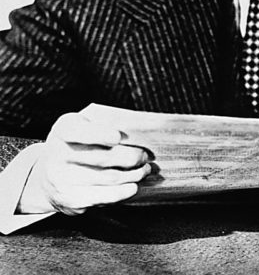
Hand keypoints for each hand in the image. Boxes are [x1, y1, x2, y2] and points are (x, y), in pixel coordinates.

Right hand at [17, 112, 151, 215]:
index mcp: (64, 130)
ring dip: (133, 174)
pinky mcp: (70, 200)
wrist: (48, 173)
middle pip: (102, 157)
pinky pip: (102, 197)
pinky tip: (133, 186)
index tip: (118, 136)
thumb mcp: (82, 125)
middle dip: (131, 157)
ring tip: (145, 169)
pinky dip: (122, 192)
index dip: (99, 134)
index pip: (79, 131)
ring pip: (108, 178)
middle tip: (146, 155)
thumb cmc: (76, 143)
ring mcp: (62, 180)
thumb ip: (103, 124)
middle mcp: (57, 155)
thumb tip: (135, 131)